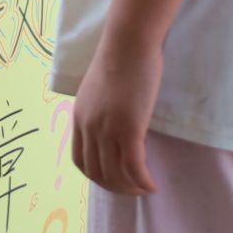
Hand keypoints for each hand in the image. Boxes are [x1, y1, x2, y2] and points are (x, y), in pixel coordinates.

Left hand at [71, 35, 162, 195]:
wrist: (128, 43)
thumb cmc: (120, 60)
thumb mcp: (99, 91)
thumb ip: (100, 112)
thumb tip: (113, 129)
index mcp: (79, 118)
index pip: (80, 161)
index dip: (97, 177)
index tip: (115, 180)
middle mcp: (89, 127)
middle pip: (97, 172)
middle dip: (116, 187)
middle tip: (134, 189)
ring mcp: (107, 129)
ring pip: (116, 174)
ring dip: (131, 188)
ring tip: (145, 188)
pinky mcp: (129, 128)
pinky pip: (135, 167)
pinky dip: (144, 182)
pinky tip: (153, 185)